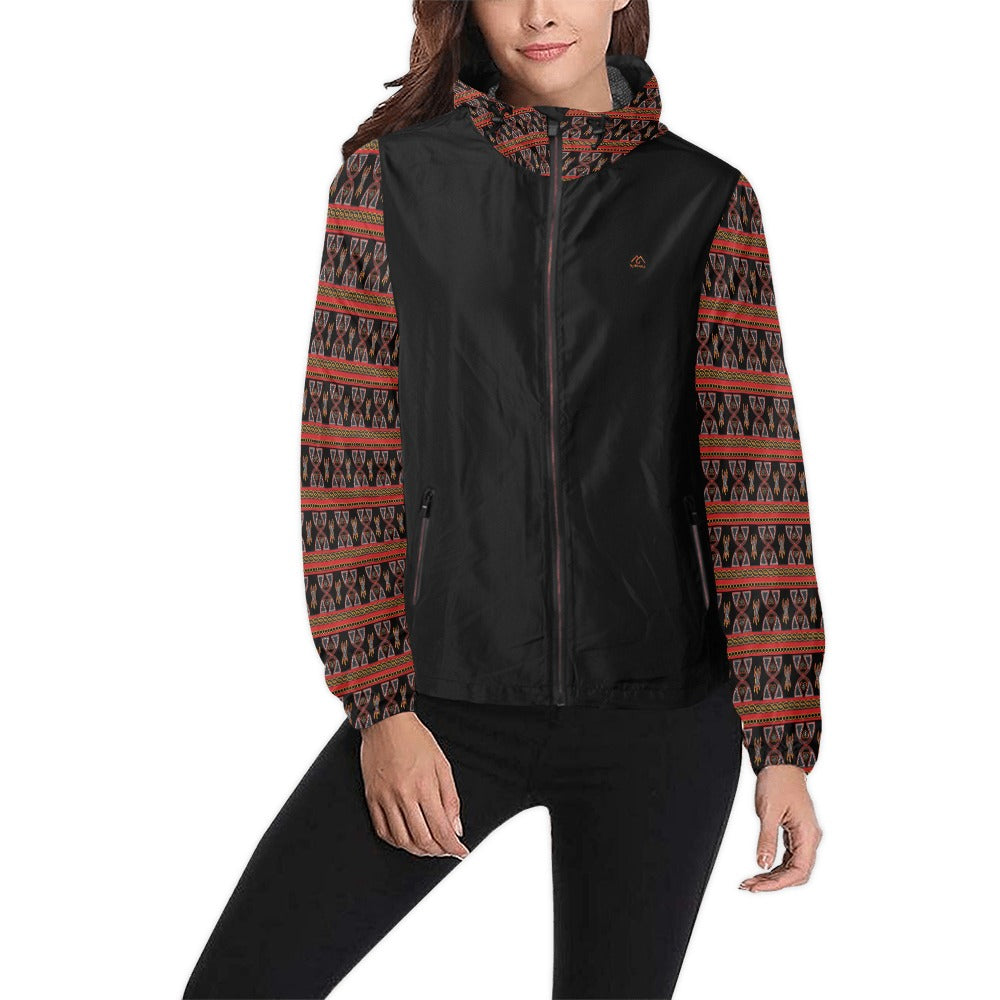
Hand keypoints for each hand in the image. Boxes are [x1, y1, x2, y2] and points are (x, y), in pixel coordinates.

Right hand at [359, 712, 469, 859]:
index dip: (453, 846)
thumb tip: (456, 828)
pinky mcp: (371, 798)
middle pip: (422, 839)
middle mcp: (403, 795)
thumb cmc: (416, 739)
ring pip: (402, 840)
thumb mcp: (442, 764)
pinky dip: (396, 842)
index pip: (441, 829)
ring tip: (429, 848)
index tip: (461, 852)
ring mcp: (384, 798)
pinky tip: (407, 840)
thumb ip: (451, 798)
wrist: (386, 723)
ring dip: (418, 851)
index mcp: (424, 786)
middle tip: (447, 850)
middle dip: (438, 851)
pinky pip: (382, 831)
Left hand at [739, 763, 821, 891]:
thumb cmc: (778, 782)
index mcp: (808, 835)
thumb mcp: (768, 811)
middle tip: (750, 886)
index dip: (778, 884)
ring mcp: (804, 836)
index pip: (798, 872)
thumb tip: (762, 864)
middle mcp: (810, 838)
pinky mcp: (796, 833)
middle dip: (773, 883)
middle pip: (797, 874)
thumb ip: (766, 840)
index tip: (758, 887)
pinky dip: (774, 865)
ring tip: (751, 881)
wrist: (781, 764)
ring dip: (772, 876)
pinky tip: (760, 869)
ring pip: (792, 867)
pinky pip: (789, 857)